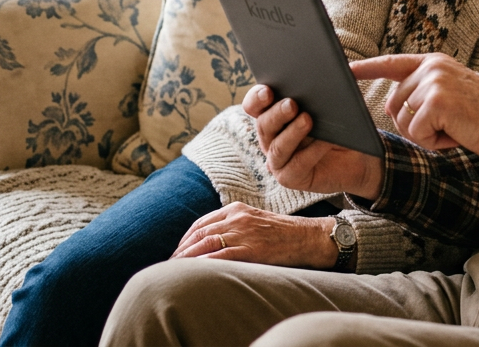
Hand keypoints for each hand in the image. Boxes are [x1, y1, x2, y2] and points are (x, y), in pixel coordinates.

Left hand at [170, 202, 338, 268]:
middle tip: (170, 263)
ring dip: (188, 257)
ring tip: (176, 269)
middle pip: (199, 233)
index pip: (202, 222)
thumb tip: (212, 240)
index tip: (177, 251)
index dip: (186, 238)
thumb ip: (235, 225)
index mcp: (237, 209)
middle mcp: (237, 218)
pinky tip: (195, 270)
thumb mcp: (255, 221)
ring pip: (206, 243)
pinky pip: (221, 256)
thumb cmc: (283, 233)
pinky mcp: (252, 249)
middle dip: (182, 249)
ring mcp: (244, 232)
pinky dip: (205, 263)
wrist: (308, 237)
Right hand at [244, 85, 383, 199]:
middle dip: (277, 113)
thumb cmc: (341, 127)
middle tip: (292, 104)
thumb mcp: (334, 105)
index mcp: (273, 116)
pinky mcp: (290, 178)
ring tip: (308, 119)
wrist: (356, 159)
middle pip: (263, 125)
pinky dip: (312, 152)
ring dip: (292, 132)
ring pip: (277, 147)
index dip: (256, 98)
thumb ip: (330, 88)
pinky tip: (326, 141)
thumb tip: (341, 70)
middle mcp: (271, 138)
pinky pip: (297, 164)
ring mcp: (278, 160)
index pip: (254, 105)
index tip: (268, 90)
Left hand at [352, 53, 478, 158]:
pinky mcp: (437, 101)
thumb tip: (396, 107)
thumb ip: (426, 92)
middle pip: (395, 105)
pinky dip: (436, 143)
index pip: (392, 63)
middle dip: (416, 125)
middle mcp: (431, 67)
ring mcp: (434, 82)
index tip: (345, 69)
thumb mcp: (453, 94)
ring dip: (428, 136)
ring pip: (405, 122)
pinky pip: (418, 133)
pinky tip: (458, 134)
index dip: (366, 67)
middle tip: (449, 125)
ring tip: (456, 128)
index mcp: (434, 63)